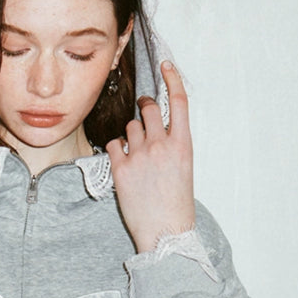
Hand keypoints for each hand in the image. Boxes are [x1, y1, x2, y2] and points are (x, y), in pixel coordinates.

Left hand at [106, 61, 194, 251]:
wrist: (165, 233)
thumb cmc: (176, 205)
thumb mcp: (184, 169)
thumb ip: (173, 146)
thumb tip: (160, 130)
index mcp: (183, 145)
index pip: (179, 101)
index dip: (172, 78)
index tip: (165, 65)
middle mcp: (162, 145)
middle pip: (149, 108)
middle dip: (145, 106)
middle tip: (142, 111)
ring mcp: (140, 155)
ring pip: (130, 126)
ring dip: (131, 133)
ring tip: (137, 154)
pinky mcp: (121, 168)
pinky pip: (114, 144)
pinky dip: (117, 149)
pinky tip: (123, 162)